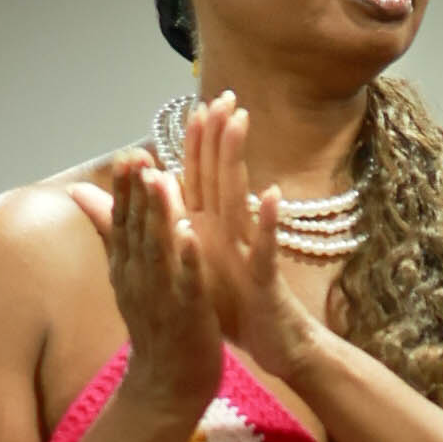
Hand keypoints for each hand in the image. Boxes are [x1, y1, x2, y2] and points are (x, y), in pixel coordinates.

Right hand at [68, 149, 222, 423]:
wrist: (167, 387)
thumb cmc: (155, 328)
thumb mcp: (129, 278)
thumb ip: (113, 235)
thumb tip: (83, 198)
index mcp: (128, 269)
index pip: (122, 223)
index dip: (124, 189)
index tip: (127, 155)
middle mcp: (139, 280)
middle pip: (135, 230)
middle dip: (136, 192)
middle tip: (138, 156)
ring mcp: (162, 298)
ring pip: (158, 250)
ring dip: (158, 214)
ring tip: (161, 179)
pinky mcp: (188, 315)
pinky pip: (187, 283)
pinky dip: (188, 259)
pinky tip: (190, 234)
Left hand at [174, 94, 318, 387]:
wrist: (278, 348)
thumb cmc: (239, 309)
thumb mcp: (200, 269)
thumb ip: (179, 234)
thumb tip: (164, 206)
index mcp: (212, 232)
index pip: (201, 178)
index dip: (198, 143)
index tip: (196, 103)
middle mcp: (230, 234)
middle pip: (221, 176)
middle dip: (220, 134)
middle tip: (224, 92)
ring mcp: (248, 253)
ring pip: (239, 200)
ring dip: (237, 160)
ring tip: (239, 122)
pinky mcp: (264, 279)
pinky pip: (263, 247)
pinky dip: (265, 222)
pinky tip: (268, 194)